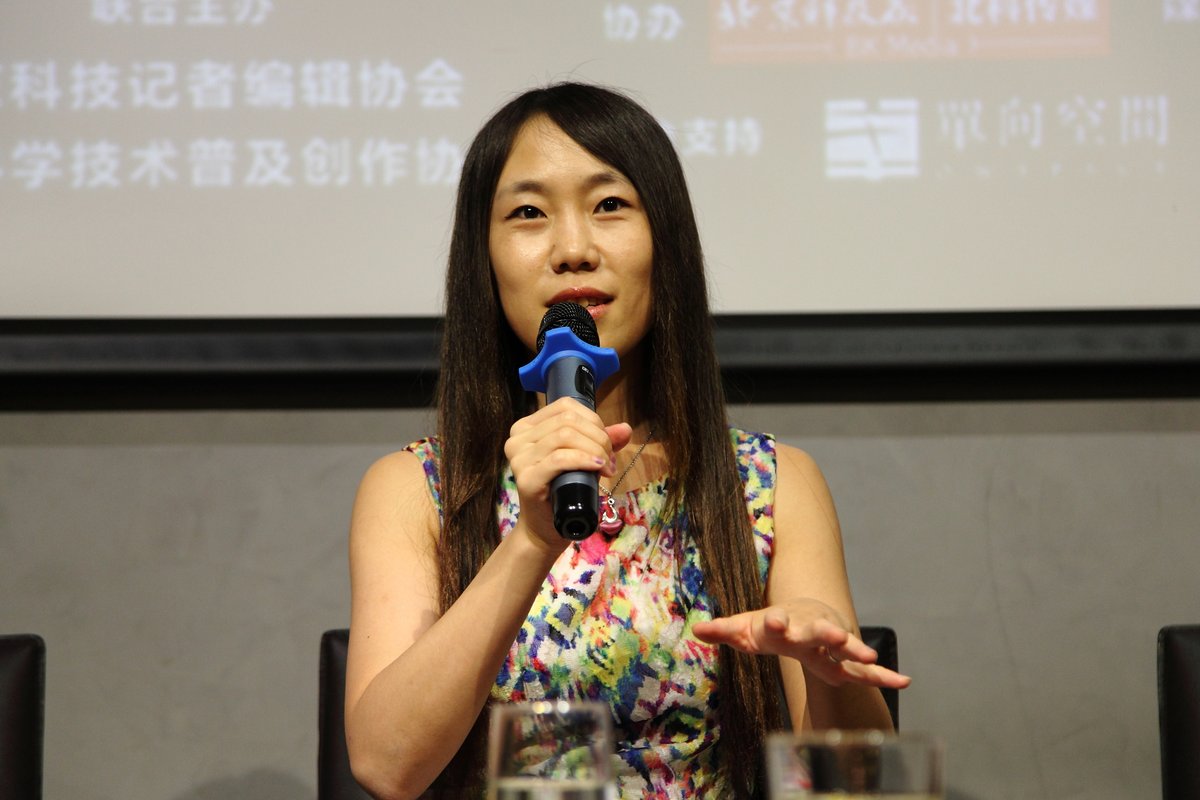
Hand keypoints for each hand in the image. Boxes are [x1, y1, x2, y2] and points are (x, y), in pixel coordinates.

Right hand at [504, 398, 631, 548]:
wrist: (545, 528)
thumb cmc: (563, 491)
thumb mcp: (583, 459)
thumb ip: (601, 441)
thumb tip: (626, 428)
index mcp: (527, 427)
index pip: (565, 407)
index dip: (593, 421)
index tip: (607, 444)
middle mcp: (517, 438)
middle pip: (568, 421)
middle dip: (598, 438)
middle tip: (610, 460)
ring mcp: (519, 458)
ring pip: (564, 436)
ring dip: (595, 449)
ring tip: (606, 467)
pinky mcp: (526, 478)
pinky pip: (559, 459)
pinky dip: (583, 459)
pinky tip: (598, 467)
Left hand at [692, 598, 910, 688]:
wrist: (805, 612)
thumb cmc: (771, 626)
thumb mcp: (745, 628)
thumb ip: (724, 630)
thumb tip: (697, 630)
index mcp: (785, 624)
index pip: (779, 623)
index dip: (776, 622)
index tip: (774, 620)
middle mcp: (811, 630)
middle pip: (817, 632)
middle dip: (824, 634)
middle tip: (832, 635)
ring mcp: (832, 643)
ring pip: (846, 647)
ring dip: (856, 649)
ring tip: (868, 655)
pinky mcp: (847, 659)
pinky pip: (868, 670)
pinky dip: (885, 675)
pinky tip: (905, 681)